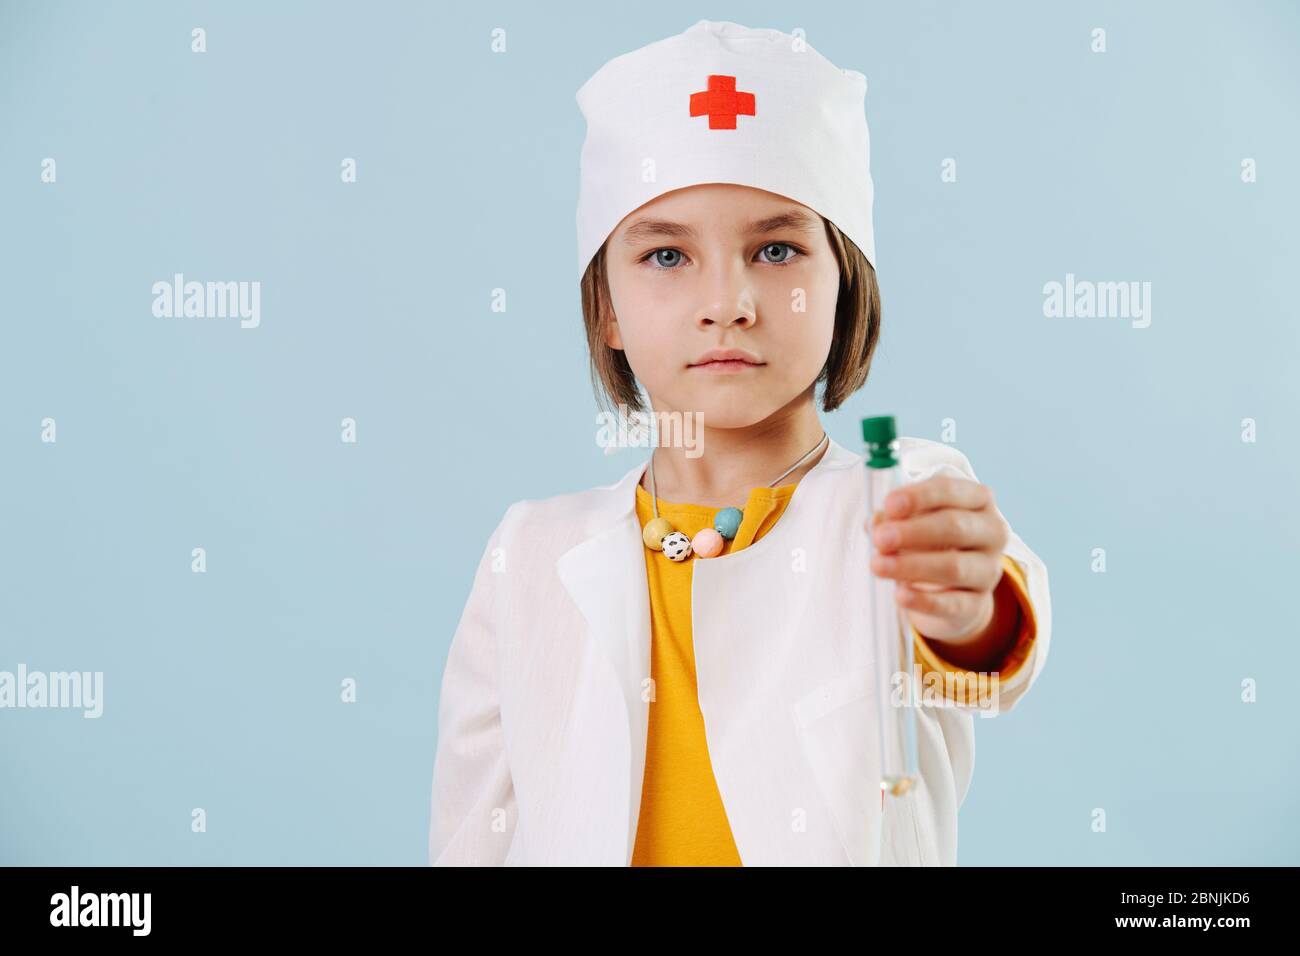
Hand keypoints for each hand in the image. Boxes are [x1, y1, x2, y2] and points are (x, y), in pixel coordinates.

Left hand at [865, 476, 1009, 645]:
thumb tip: (877, 522)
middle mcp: (991, 532)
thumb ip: (893, 518)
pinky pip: (954, 604)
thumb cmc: (926, 541)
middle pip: (955, 527)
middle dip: (913, 532)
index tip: (889, 504)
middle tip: (879, 538)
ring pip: (954, 567)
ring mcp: (989, 570)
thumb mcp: (911, 522)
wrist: (947, 589)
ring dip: (912, 566)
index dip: (919, 496)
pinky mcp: (978, 604)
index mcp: (977, 500)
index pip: (950, 490)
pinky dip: (925, 600)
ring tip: (878, 566)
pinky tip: (901, 595)